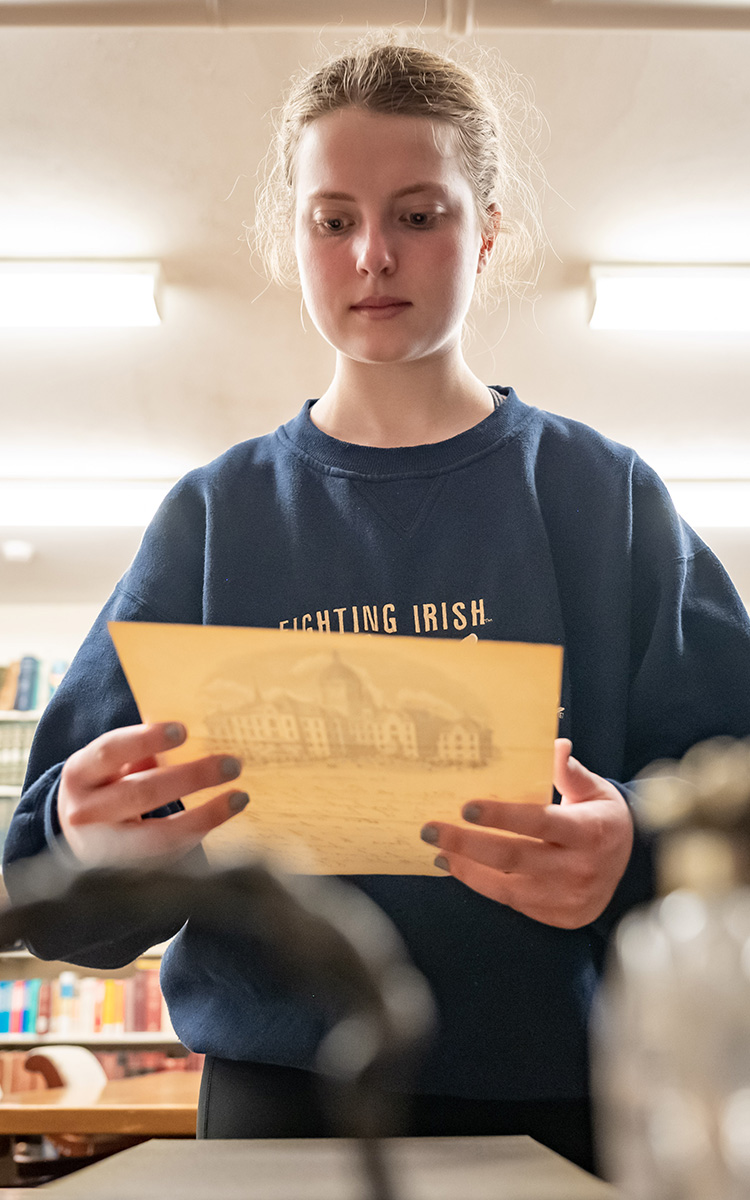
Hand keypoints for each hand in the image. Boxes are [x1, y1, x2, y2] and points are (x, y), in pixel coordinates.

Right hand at [58, 722, 247, 864]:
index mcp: (80, 774)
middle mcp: (84, 812)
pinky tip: (223, 817)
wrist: (81, 843)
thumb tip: (193, 731)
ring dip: (205, 814)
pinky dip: (199, 833)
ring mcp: (104, 848)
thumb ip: (140, 752)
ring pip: (159, 834)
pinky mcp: (126, 873)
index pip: (111, 751)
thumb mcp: (110, 768)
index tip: (184, 730)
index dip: (146, 739)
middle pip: (142, 792)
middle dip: (191, 777)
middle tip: (231, 764)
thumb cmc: (106, 790)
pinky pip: (169, 854)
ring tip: (239, 797)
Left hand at [420, 738, 633, 928]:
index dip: (501, 816)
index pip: (539, 822)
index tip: (466, 807)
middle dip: (466, 843)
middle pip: (513, 856)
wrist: (633, 867)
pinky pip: (512, 902)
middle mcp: (579, 869)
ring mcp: (569, 898)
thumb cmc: (603, 820)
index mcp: (590, 832)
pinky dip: (483, 885)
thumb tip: (555, 746)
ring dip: (467, 869)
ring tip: (439, 852)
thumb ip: (571, 772)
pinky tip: (462, 869)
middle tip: (431, 829)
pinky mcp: (559, 917)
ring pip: (506, 886)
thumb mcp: (596, 791)